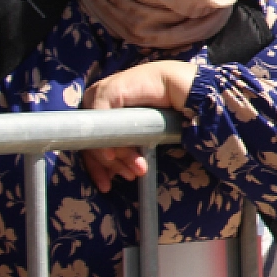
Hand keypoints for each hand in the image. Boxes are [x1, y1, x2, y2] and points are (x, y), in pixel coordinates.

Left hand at [80, 61, 195, 191]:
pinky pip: (100, 124)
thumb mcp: (142, 134)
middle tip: (131, 176)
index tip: (107, 187)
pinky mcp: (106, 91)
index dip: (98, 167)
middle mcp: (97, 103)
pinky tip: (114, 156)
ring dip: (116, 158)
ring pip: (97, 136)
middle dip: (111, 165)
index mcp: (103, 112)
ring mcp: (99, 96)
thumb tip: (112, 171)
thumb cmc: (167, 109)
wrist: (185, 89)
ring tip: (137, 168)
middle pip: (92, 142)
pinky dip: (105, 142)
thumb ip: (126, 147)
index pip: (91, 143)